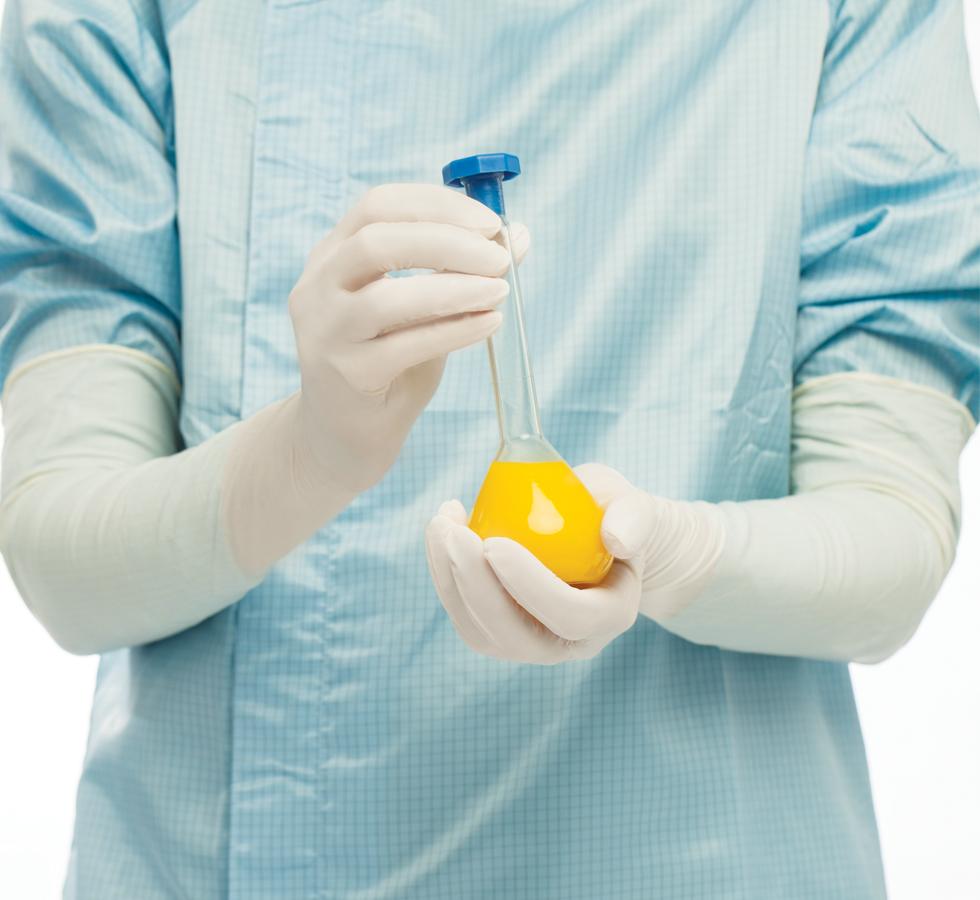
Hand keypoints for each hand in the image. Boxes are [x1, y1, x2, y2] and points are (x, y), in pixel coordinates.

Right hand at [287, 183, 528, 493]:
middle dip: (447, 241)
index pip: (378, 206)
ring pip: (387, 297)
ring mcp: (327, 332)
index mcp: (332, 254)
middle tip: (498, 259)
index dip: (437, 205)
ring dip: (454, 288)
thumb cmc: (388, 362)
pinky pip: (405, 346)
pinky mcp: (347, 375)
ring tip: (500, 291)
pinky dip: (454, 330)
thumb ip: (462, 271)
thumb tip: (519, 237)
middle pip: (376, 241)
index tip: (489, 223)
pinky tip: (488, 323)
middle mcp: (319, 287)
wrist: (345, 433)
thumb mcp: (423, 309)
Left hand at [425, 463, 658, 662]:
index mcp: (611, 616)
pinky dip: (445, 576)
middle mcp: (570, 643)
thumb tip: (614, 537)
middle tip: (452, 533)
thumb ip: (635, 517)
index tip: (494, 543)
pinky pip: (465, 616)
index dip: (529, 586)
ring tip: (441, 523)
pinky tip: (442, 533)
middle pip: (514, 635)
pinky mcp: (500, 633)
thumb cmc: (615, 514)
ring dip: (449, 579)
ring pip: (480, 631)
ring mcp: (532, 645)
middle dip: (474, 586)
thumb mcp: (634, 505)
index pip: (569, 615)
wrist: (598, 536)